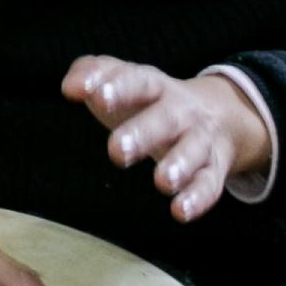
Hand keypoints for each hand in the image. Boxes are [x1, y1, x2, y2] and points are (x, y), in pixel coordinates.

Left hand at [64, 55, 273, 222]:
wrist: (215, 114)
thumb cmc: (148, 101)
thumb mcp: (122, 79)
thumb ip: (91, 74)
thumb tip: (69, 87)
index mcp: (154, 86)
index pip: (138, 82)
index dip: (119, 88)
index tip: (98, 97)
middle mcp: (181, 112)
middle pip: (166, 119)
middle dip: (143, 134)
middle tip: (117, 151)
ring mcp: (199, 140)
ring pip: (194, 151)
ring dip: (180, 165)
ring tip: (162, 181)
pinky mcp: (212, 170)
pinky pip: (209, 184)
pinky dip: (197, 198)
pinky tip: (180, 211)